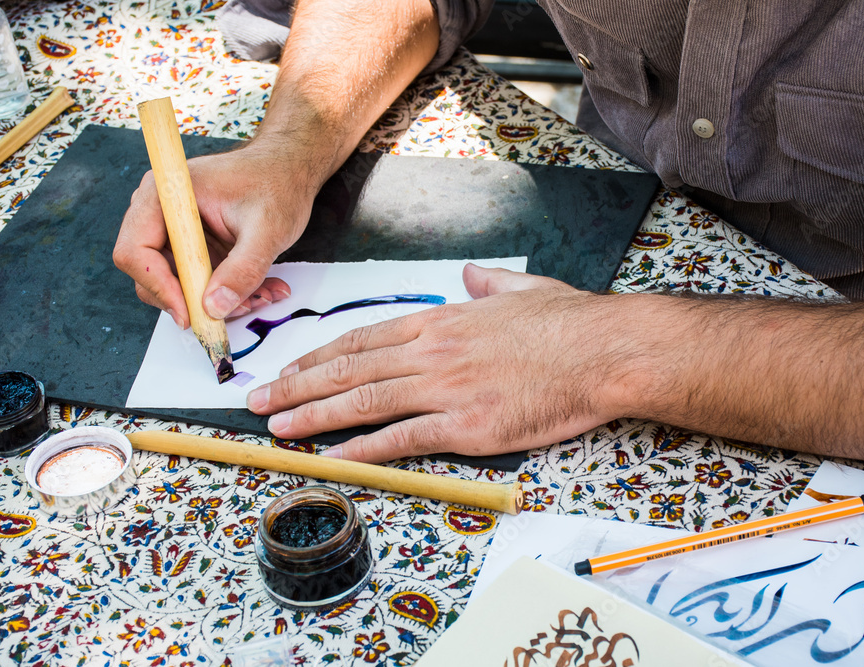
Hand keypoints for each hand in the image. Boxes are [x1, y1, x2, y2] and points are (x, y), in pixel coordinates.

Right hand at [113, 143, 314, 326]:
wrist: (288, 170)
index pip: (135, 251)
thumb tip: (214, 307)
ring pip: (177, 284)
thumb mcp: (267, 229)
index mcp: (166, 195)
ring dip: (214, 302)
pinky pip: (197, 282)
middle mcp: (161, 211)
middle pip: (150, 273)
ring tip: (259, 297)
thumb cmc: (277, 184)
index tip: (191, 313)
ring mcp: (175, 231)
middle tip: (231, 313)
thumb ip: (243, 269)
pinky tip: (259, 291)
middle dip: (191, 300)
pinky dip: (225, 293)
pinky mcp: (192, 246)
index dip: (158, 287)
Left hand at [246, 264, 643, 462]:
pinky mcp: (468, 427)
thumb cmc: (569, 323)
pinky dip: (363, 450)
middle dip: (296, 385)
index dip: (318, 355)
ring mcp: (447, 389)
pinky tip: (332, 457)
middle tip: (257, 399)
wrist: (605, 352)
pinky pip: (403, 439)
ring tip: (276, 428)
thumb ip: (488, 283)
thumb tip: (472, 274)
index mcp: (442, 320)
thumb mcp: (522, 289)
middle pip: (349, 368)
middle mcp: (433, 352)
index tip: (289, 367)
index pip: (363, 337)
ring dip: (313, 416)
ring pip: (364, 402)